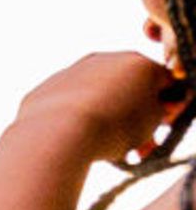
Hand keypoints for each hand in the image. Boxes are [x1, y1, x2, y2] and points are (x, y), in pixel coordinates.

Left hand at [14, 52, 182, 163]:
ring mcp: (72, 71)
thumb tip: (150, 107)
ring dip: (104, 120)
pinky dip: (75, 121)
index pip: (161, 82)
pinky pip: (69, 106)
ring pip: (96, 97)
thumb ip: (157, 110)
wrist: (57, 131)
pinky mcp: (46, 87)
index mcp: (138, 62)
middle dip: (132, 117)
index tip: (156, 129)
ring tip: (106, 150)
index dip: (162, 108)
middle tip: (136, 146)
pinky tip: (78, 140)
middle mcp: (104, 59)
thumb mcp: (152, 123)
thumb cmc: (113, 126)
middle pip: (126, 88)